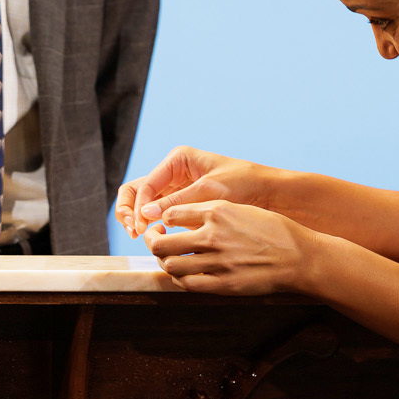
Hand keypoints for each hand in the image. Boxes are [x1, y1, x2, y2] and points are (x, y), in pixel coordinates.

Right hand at [115, 146, 286, 239]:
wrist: (268, 194)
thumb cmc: (243, 184)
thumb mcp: (210, 191)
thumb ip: (178, 202)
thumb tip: (147, 214)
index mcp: (177, 159)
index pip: (146, 184)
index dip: (139, 206)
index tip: (142, 225)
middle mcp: (173, 173)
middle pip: (137, 190)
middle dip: (130, 209)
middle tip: (134, 230)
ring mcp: (176, 189)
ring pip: (145, 204)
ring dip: (137, 218)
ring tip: (140, 236)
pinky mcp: (183, 206)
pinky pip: (160, 214)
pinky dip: (153, 225)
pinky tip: (157, 239)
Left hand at [146, 200, 324, 296]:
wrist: (299, 256)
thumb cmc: (273, 230)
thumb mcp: (241, 209)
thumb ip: (212, 212)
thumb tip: (184, 218)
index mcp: (217, 211)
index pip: (171, 214)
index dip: (162, 220)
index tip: (164, 224)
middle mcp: (212, 235)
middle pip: (162, 243)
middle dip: (153, 242)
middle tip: (155, 241)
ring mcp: (217, 262)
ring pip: (170, 266)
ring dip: (164, 263)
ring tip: (168, 259)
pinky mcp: (223, 284)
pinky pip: (188, 284)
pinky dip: (179, 279)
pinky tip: (183, 274)